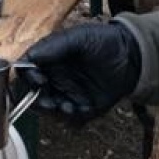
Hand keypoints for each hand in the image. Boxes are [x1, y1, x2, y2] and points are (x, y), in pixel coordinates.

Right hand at [18, 21, 141, 123]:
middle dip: (38, 102)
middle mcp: (55, 78)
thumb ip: (54, 47)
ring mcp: (68, 94)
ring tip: (67, 107)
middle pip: (33, 95)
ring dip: (54, 112)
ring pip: (49, 110)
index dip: (27, 78)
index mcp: (49, 60)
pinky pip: (70, 120)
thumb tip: (31, 57)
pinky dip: (71, 118)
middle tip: (50, 103)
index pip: (27, 71)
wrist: (132, 56)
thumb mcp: (79, 37)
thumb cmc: (104, 41)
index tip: (39, 81)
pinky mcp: (84, 108)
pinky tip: (80, 110)